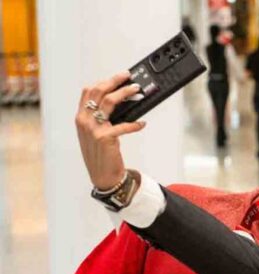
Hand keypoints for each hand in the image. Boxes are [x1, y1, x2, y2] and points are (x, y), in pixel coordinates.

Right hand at [75, 71, 146, 189]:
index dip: (104, 81)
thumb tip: (119, 101)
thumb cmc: (100, 154)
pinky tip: (142, 123)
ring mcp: (93, 129)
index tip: (118, 77)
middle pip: (99, 91)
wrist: (102, 175)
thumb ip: (100, 117)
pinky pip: (123, 125)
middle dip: (115, 81)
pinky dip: (135, 124)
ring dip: (125, 94)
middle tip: (129, 77)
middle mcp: (84, 120)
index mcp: (80, 117)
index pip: (89, 91)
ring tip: (137, 92)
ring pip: (109, 102)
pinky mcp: (105, 138)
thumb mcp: (95, 133)